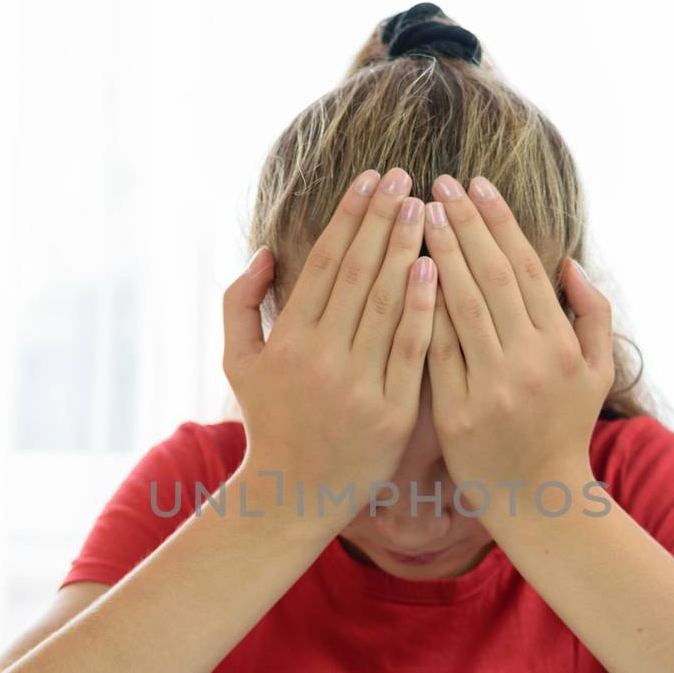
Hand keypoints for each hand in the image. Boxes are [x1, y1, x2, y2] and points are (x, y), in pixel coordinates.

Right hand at [221, 167, 435, 523]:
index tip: (370, 178)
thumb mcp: (238, 362)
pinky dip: (423, 309)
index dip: (348, 215)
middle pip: (358, 273)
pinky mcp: (392, 413)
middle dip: (382, 219)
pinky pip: (411, 352)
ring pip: (387, 305)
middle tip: (406, 177)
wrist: (293, 495)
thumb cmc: (270, 422)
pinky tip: (435, 269)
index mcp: (288, 340)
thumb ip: (240, 302)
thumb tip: (265, 251)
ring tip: (426, 209)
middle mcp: (321, 358)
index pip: (325, 262)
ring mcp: (358, 386)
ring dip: (407, 250)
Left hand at [422, 174, 614, 518]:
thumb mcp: (598, 373)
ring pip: (461, 307)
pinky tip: (402, 273)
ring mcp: (493, 388)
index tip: (477, 186)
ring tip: (419, 214)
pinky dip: (420, 311)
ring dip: (439, 254)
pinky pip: (435, 351)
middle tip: (439, 183)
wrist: (539, 501)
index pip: (528, 269)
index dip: (500, 223)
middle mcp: (529, 362)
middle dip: (465, 225)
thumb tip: (570, 263)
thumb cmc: (565, 431)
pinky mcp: (457, 413)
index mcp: (562, 346)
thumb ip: (593, 315)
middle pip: (492, 278)